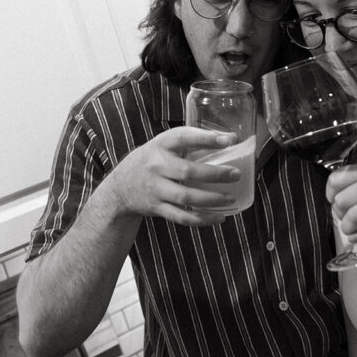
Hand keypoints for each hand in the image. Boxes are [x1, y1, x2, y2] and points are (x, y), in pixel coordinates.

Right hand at [107, 127, 241, 225]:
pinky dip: (202, 219)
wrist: (120, 187)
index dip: (207, 138)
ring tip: (231, 199)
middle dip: (215, 174)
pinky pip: (182, 217)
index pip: (184, 137)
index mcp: (160, 145)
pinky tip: (218, 217)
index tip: (229, 139)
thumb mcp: (163, 145)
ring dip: (212, 199)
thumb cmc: (151, 161)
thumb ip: (191, 142)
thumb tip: (230, 138)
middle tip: (236, 174)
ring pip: (187, 197)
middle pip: (188, 171)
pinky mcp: (157, 208)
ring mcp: (155, 189)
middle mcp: (156, 166)